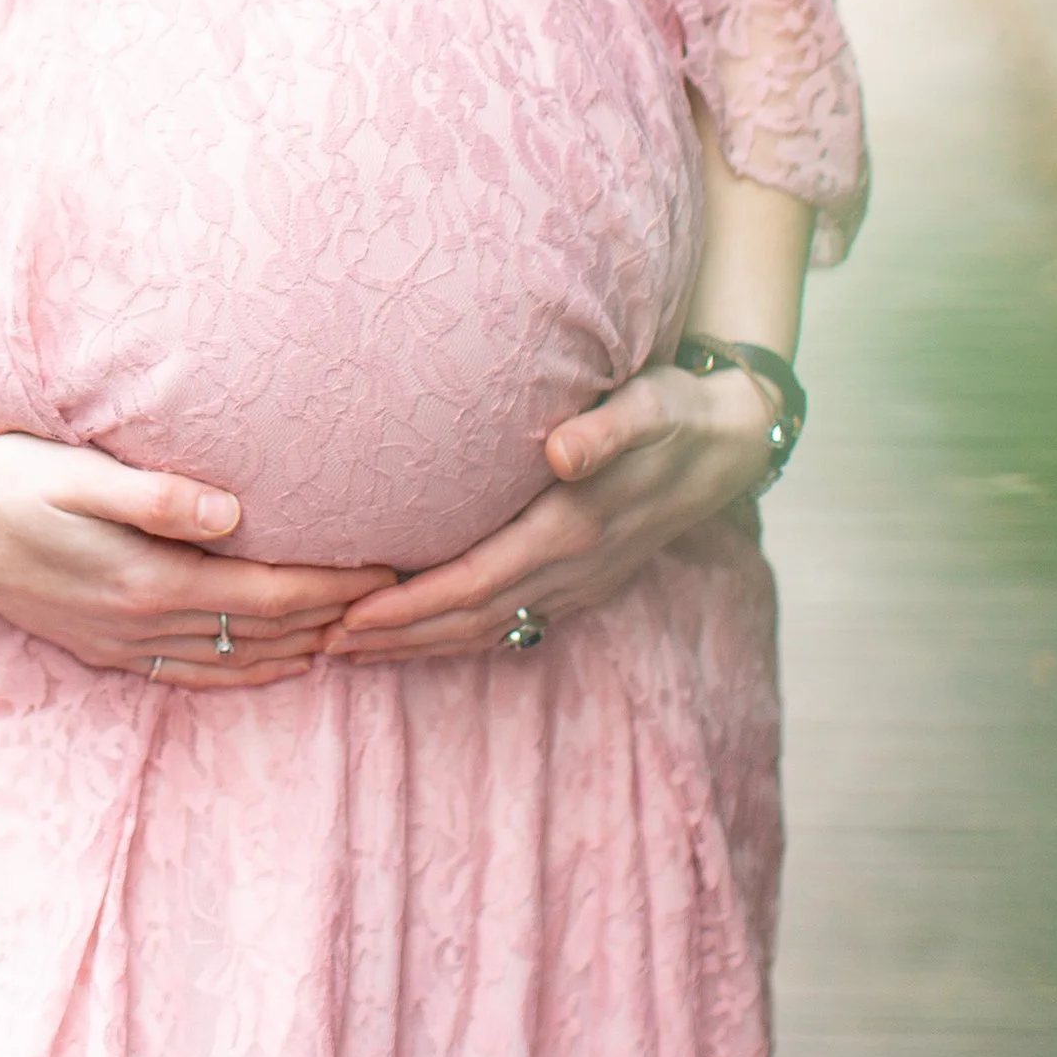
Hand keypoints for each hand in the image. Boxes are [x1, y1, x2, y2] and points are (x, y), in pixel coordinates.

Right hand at [0, 434, 393, 688]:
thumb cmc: (4, 480)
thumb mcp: (72, 474)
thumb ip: (152, 494)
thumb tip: (233, 511)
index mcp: (146, 581)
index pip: (266, 596)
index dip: (333, 587)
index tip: (390, 568)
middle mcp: (140, 624)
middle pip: (260, 634)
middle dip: (333, 618)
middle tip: (399, 600)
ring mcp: (120, 643)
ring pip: (232, 661)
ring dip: (296, 649)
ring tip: (355, 630)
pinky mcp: (102, 647)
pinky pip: (190, 676)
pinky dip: (243, 674)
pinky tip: (272, 666)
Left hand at [323, 365, 776, 665]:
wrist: (732, 442)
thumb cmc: (676, 412)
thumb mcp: (648, 407)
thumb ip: (605, 431)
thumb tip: (561, 451)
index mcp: (572, 531)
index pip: (474, 584)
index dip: (410, 608)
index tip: (351, 617)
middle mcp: (573, 570)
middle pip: (470, 620)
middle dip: (397, 638)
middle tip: (324, 644)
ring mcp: (580, 583)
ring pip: (489, 628)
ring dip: (422, 644)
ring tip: (357, 648)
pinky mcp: (584, 579)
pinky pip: (511, 620)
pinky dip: (461, 631)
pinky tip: (427, 632)